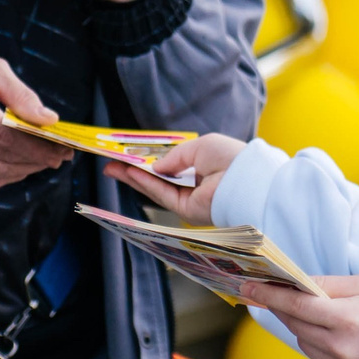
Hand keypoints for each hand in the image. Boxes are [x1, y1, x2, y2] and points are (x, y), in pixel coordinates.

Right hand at [0, 44, 67, 187]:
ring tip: (46, 160)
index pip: (7, 136)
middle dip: (39, 159)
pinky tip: (23, 164)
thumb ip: (21, 95)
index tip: (62, 149)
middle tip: (61, 155)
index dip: (38, 147)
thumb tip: (48, 119)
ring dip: (27, 169)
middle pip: (5, 156)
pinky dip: (9, 174)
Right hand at [104, 133, 247, 221]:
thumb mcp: (200, 147)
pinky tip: (129, 174)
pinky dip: (144, 184)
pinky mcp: (186, 211)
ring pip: (156, 188)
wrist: (246, 181)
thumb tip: (155, 165)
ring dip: (133, 178)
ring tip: (112, 167)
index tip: (131, 155)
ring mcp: (190, 200)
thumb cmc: (230, 158)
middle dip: (135, 171)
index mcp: (204, 169)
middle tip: (113, 163)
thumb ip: (175, 156)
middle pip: (159, 179)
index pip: (174, 167)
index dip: (152, 161)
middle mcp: (196, 186)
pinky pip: (161, 195)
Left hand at [235, 276, 358, 358]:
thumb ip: (326, 285)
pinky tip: (329, 330)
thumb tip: (294, 283)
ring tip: (315, 310)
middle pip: (294, 322)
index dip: (269, 295)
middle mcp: (340, 347)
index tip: (247, 287)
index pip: (296, 305)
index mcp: (347, 319)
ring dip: (299, 323)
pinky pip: (314, 354)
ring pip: (301, 339)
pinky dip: (314, 340)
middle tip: (267, 289)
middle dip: (280, 305)